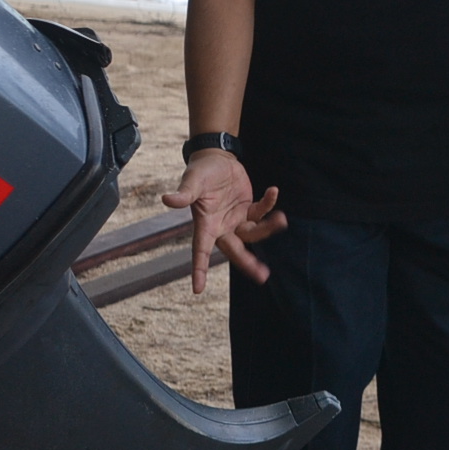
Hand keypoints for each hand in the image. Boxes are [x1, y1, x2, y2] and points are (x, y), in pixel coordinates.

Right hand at [160, 151, 286, 291]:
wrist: (216, 159)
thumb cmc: (200, 172)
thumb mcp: (192, 181)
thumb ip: (184, 194)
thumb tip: (166, 200)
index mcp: (205, 225)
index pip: (200, 251)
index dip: (199, 269)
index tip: (197, 289)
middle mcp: (221, 226)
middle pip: (235, 250)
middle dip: (248, 263)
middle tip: (262, 276)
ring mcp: (236, 219)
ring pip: (254, 233)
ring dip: (268, 228)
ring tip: (281, 220)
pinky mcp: (248, 209)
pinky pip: (261, 212)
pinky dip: (269, 204)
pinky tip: (274, 191)